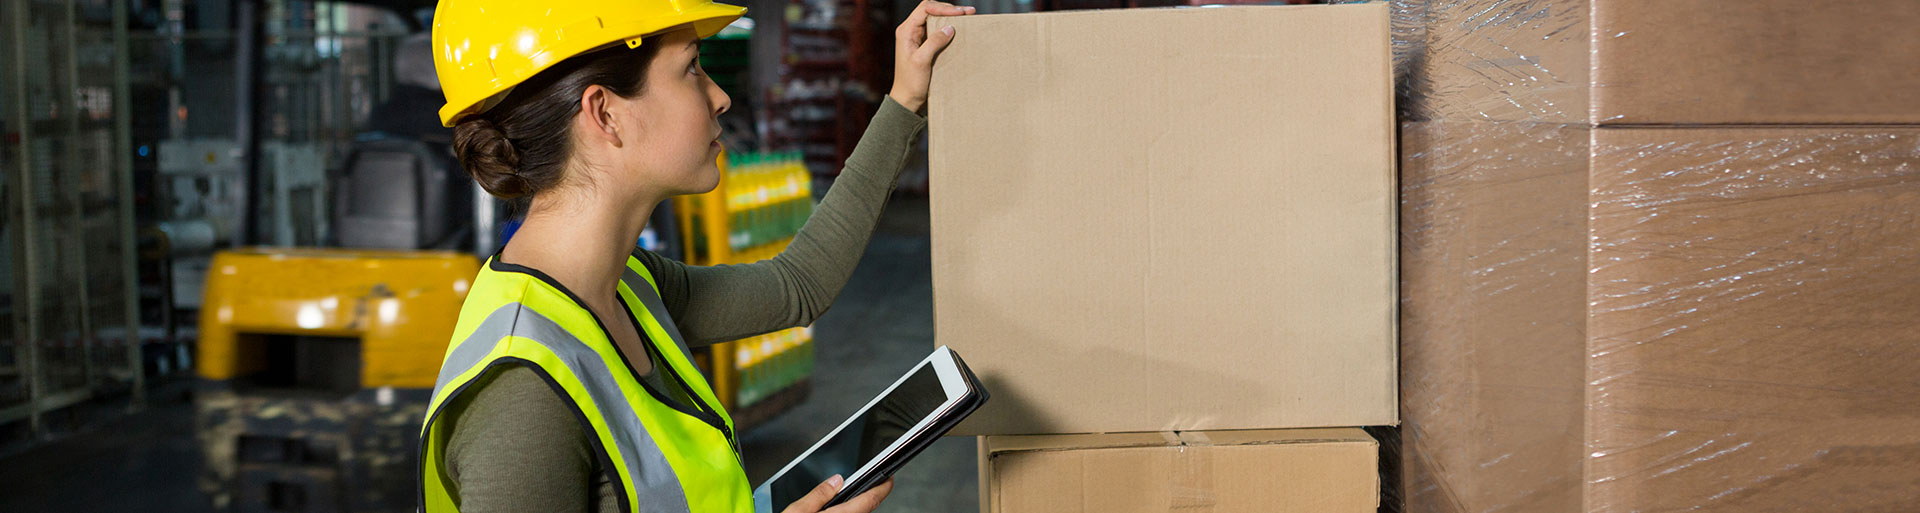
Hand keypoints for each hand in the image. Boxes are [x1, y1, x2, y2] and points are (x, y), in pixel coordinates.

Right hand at [780, 475, 894, 512]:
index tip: (889, 478)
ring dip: (855, 507)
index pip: (872, 500)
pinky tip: (834, 511)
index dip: (883, 486)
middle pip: (865, 509)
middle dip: (867, 495)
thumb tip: (836, 480)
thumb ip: (818, 494)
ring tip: (847, 497)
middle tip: (866, 483)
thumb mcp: (797, 511)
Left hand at [889, 0, 973, 113]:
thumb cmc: (910, 82)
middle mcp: (911, 30)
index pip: (925, 9)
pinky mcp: (925, 45)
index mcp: (906, 31)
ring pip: (936, 19)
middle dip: (950, 9)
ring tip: (968, 16)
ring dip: (951, 16)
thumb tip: (949, 27)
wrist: (908, 99)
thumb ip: (934, 42)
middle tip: (969, 12)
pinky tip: (961, 28)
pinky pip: (938, 30)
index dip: (943, 8)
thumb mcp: (921, 61)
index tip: (960, 13)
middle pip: (931, 10)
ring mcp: (918, 37)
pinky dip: (950, 27)